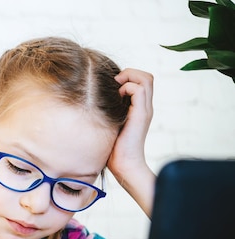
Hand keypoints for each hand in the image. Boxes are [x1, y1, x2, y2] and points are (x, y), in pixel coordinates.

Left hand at [108, 68, 156, 216]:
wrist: (124, 165)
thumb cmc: (112, 150)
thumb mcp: (109, 125)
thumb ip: (107, 113)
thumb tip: (91, 103)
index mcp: (139, 108)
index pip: (141, 81)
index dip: (128, 77)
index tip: (111, 86)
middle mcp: (145, 107)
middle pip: (147, 76)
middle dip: (129, 73)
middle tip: (114, 84)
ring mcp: (145, 110)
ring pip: (146, 78)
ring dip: (129, 77)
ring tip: (116, 89)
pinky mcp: (141, 114)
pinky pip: (139, 89)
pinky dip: (127, 87)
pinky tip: (116, 98)